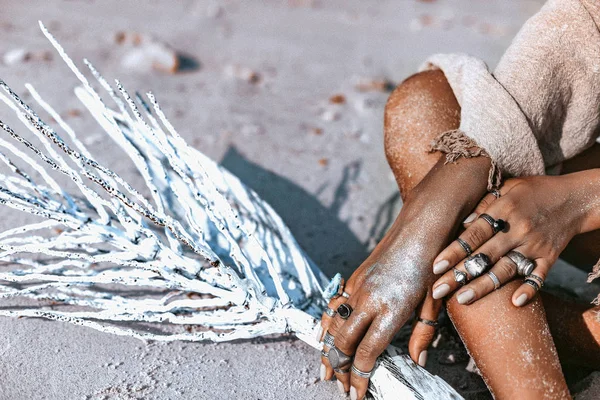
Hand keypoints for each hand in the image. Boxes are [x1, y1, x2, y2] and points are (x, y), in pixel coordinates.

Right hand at [318, 220, 438, 399]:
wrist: (421, 227)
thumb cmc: (434, 264)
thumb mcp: (434, 302)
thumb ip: (424, 334)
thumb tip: (417, 361)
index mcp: (390, 310)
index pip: (367, 352)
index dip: (360, 377)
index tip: (357, 395)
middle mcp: (368, 300)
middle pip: (344, 343)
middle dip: (341, 370)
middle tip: (341, 388)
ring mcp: (357, 288)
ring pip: (334, 326)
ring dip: (328, 351)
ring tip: (327, 373)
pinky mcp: (354, 278)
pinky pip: (333, 306)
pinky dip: (325, 325)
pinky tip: (322, 338)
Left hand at [431, 174, 585, 306]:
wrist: (576, 198)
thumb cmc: (534, 191)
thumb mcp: (507, 187)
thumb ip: (484, 203)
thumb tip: (461, 222)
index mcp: (503, 210)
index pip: (473, 234)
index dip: (454, 251)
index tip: (435, 266)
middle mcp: (517, 229)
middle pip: (483, 256)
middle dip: (458, 274)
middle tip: (437, 290)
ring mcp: (534, 245)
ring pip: (505, 270)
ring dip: (483, 287)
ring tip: (462, 300)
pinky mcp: (549, 257)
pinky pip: (539, 277)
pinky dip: (529, 290)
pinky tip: (515, 303)